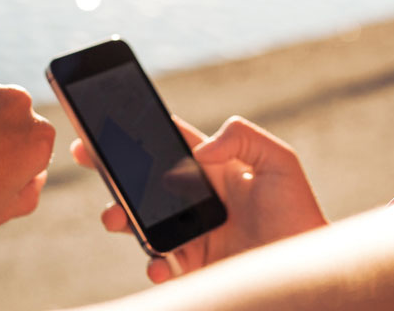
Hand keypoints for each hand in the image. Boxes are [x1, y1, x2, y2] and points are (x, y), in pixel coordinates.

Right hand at [71, 115, 325, 282]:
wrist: (309, 274)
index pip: (167, 142)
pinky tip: (162, 261)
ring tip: (114, 218)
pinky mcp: (191, 267)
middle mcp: (196, 199)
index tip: (106, 119)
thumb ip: (243, 137)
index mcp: (214, 168)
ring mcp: (190, 234)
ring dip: (119, 217)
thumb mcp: (280, 162)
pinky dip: (152, 263)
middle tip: (84, 154)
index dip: (136, 129)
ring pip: (139, 221)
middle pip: (142, 179)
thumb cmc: (299, 215)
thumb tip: (198, 149)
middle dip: (110, 168)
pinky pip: (157, 264)